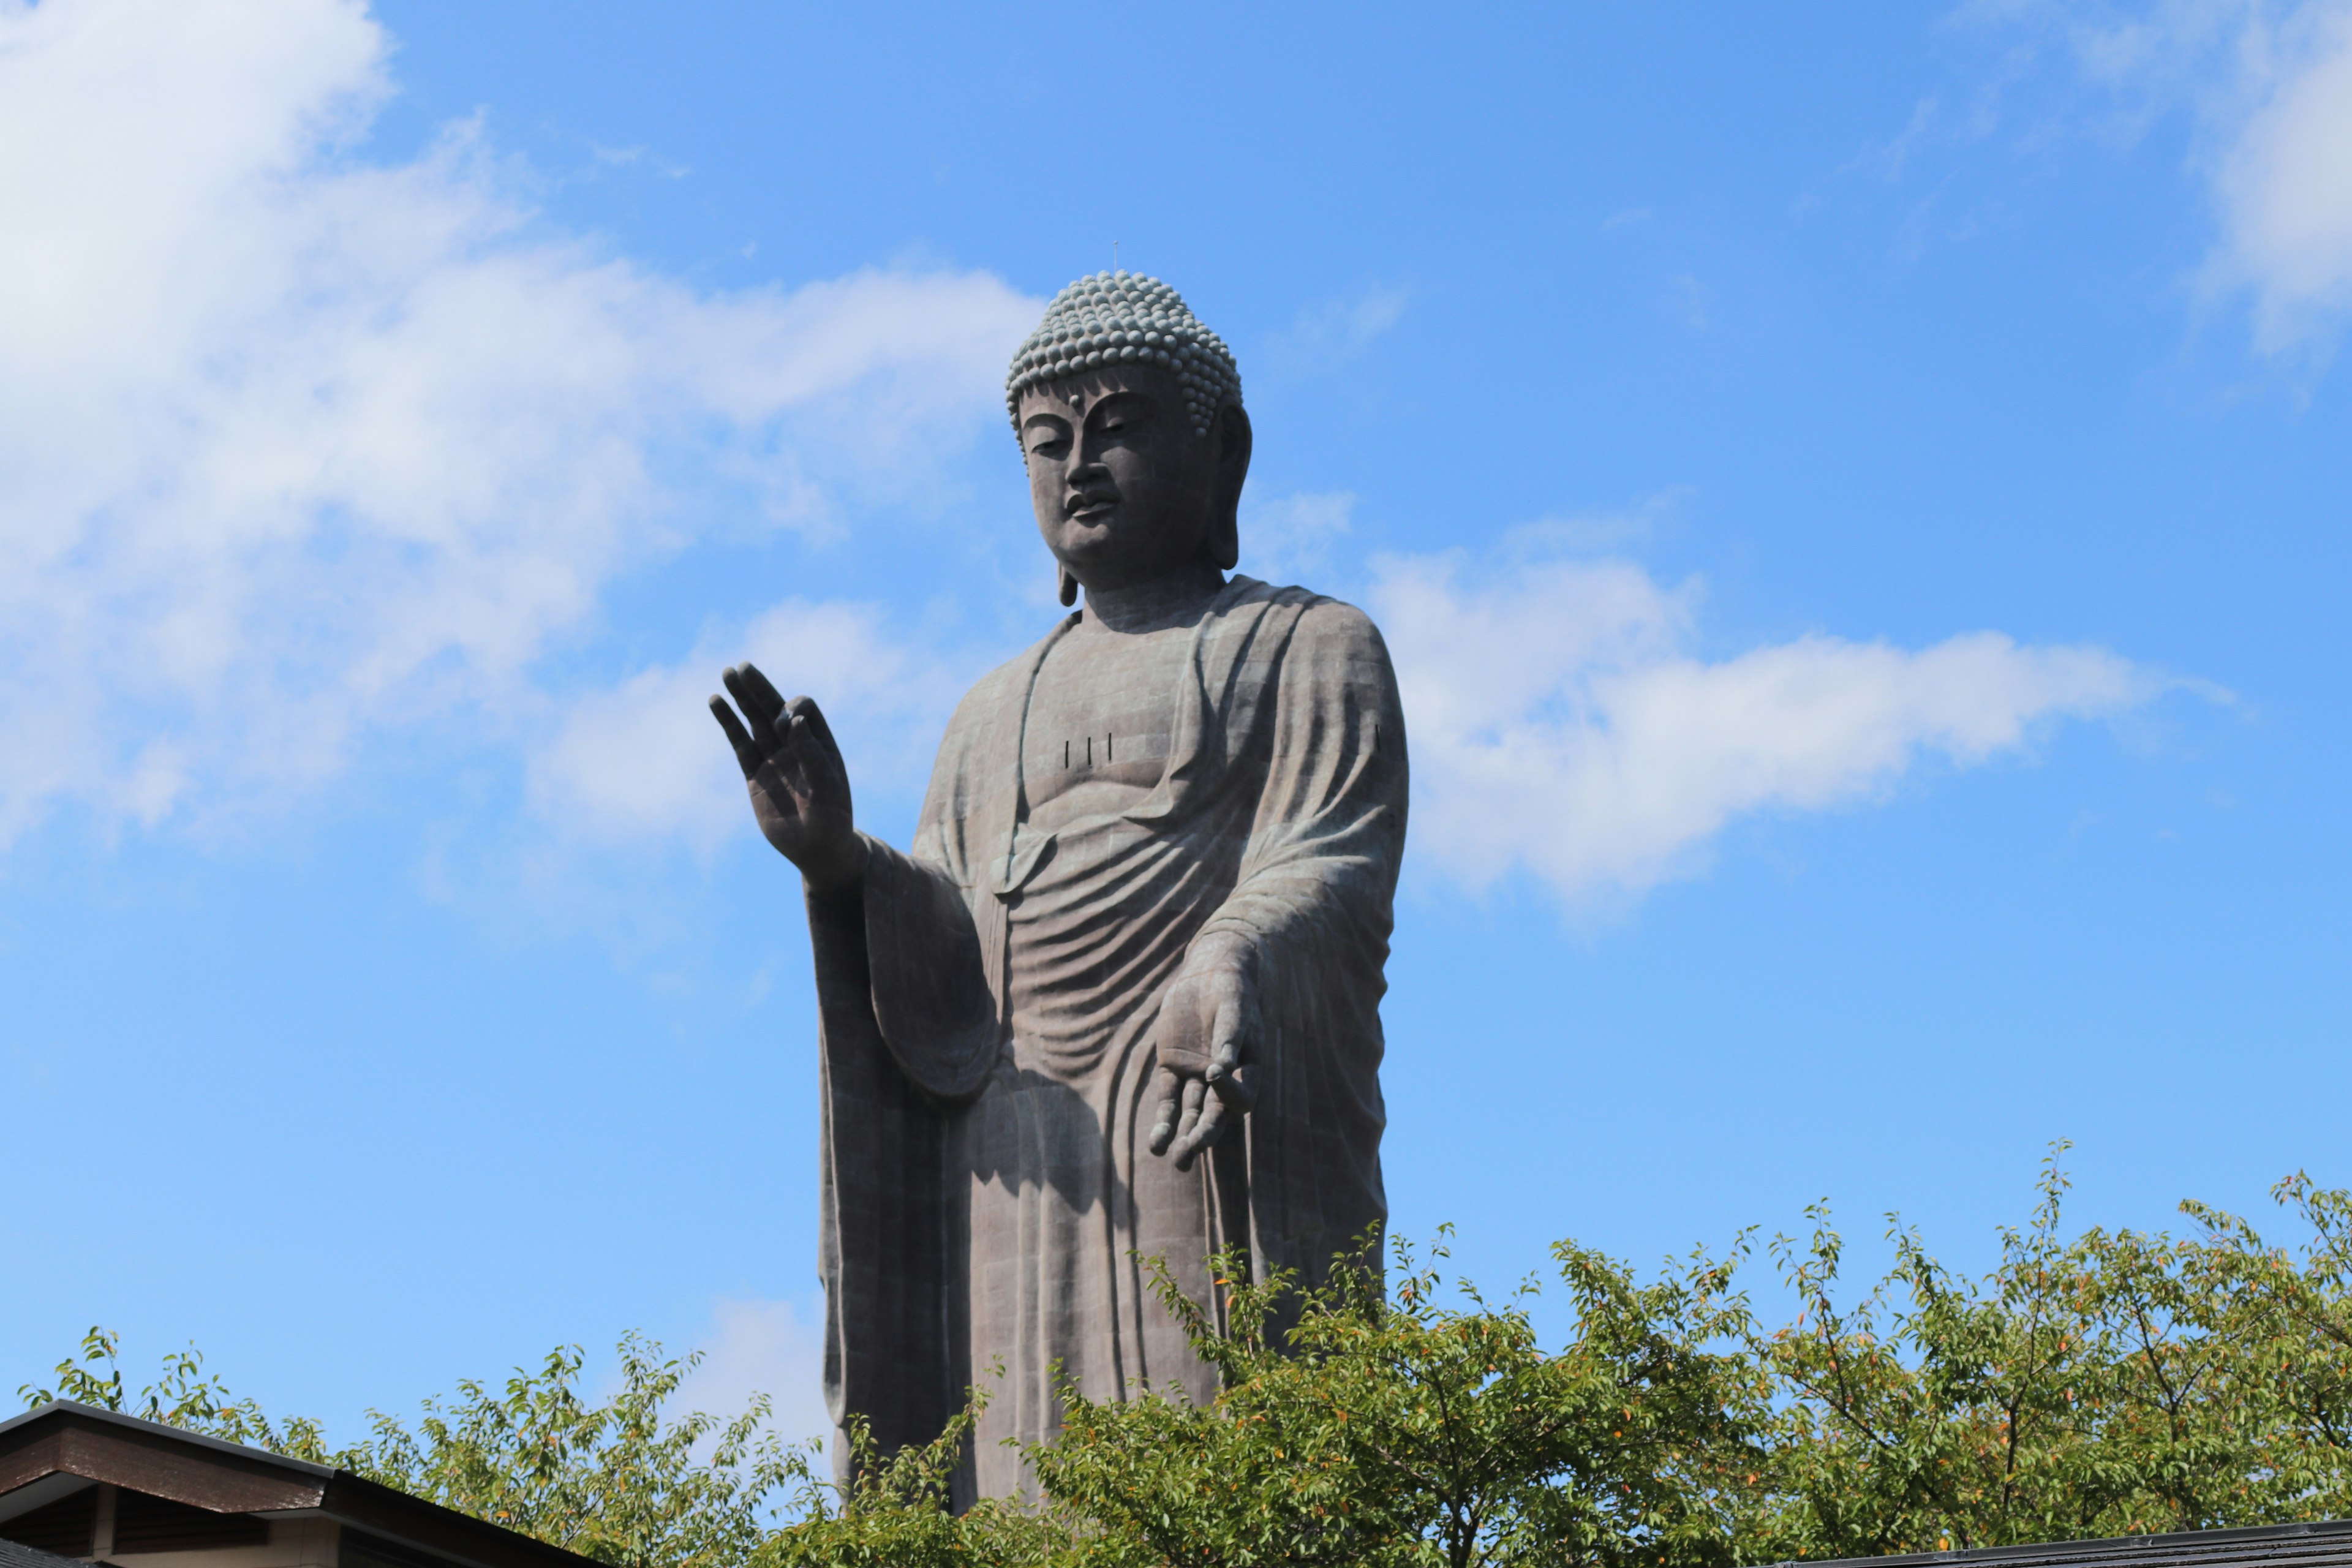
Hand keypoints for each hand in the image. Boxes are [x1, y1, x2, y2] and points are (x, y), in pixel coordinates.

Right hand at [708, 664, 866, 893]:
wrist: (818, 850)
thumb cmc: (832, 821)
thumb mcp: (828, 788)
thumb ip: (812, 755)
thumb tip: (794, 721)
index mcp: (819, 744)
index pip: (803, 710)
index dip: (791, 712)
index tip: (787, 730)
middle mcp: (796, 746)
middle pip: (774, 707)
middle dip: (759, 687)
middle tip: (742, 667)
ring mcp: (774, 759)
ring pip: (754, 721)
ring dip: (742, 697)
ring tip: (727, 673)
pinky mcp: (755, 774)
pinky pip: (739, 743)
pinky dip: (728, 723)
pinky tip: (716, 702)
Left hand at [1149, 933, 1260, 1169]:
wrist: (1208, 974)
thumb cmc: (1230, 991)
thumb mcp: (1233, 1009)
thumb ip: (1230, 1036)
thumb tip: (1225, 1066)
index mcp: (1247, 1070)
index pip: (1241, 1098)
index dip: (1228, 1092)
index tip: (1212, 1071)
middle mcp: (1223, 1080)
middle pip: (1215, 1115)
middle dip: (1204, 1133)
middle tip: (1191, 1150)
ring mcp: (1196, 1076)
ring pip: (1190, 1113)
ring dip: (1183, 1135)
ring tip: (1173, 1158)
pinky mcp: (1172, 1069)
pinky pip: (1167, 1100)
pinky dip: (1163, 1120)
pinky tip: (1157, 1143)